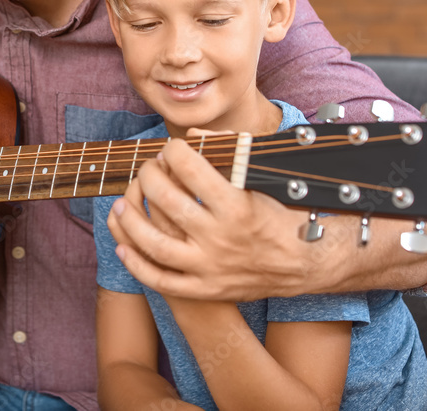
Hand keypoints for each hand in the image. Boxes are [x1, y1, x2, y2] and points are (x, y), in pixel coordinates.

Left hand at [107, 137, 316, 301]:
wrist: (305, 264)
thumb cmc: (281, 214)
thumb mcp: (262, 180)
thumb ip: (228, 153)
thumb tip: (193, 136)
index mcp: (237, 206)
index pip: (190, 169)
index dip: (174, 152)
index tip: (171, 149)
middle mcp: (220, 238)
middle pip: (167, 202)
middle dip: (148, 178)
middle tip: (147, 170)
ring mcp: (210, 267)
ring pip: (155, 245)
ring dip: (131, 222)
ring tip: (120, 205)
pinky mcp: (205, 289)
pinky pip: (162, 280)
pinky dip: (137, 264)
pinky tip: (124, 246)